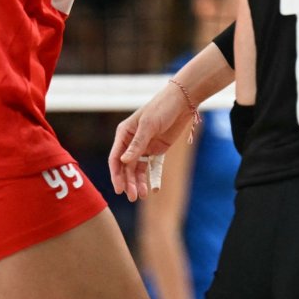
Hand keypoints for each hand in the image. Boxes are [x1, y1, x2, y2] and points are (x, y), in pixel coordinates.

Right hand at [110, 82, 200, 201]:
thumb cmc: (162, 108)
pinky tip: (153, 189)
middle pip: (127, 167)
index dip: (116, 174)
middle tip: (132, 197)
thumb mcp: (149, 125)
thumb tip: (123, 161)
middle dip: (128, 182)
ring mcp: (144, 147)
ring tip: (141, 196)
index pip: (116, 158)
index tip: (118, 189)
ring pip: (138, 169)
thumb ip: (137, 144)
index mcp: (124, 134)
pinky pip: (151, 167)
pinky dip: (151, 178)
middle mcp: (131, 142)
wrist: (183, 101)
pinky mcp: (157, 150)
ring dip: (138, 182)